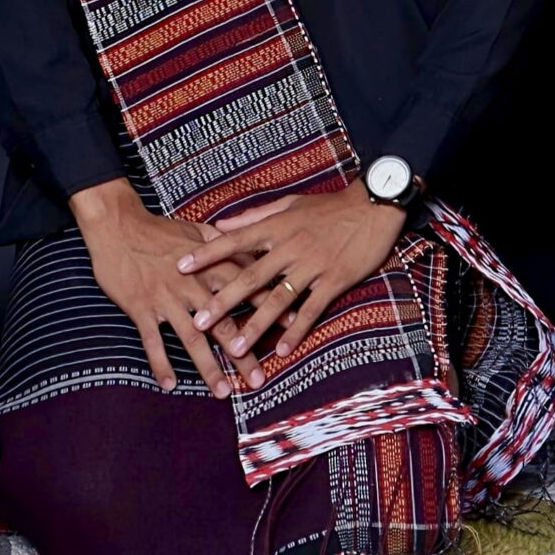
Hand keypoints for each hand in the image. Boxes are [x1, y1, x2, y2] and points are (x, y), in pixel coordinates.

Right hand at [71, 179, 262, 398]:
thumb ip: (222, 243)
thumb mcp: (195, 229)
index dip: (270, 309)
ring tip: (223, 391)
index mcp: (210, 267)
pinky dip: (161, 364)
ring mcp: (167, 300)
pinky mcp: (142, 309)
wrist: (118, 225)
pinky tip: (170, 385)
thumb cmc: (158, 229)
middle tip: (258, 380)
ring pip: (192, 339)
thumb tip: (247, 248)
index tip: (290, 328)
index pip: (247, 291)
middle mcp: (193, 286)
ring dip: (208, 367)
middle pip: (224, 324)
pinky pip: (153, 341)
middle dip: (243, 354)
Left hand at [177, 186, 407, 363]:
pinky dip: (297, 330)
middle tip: (199, 322)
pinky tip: (282, 349)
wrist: (375, 205)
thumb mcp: (290, 204)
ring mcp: (313, 265)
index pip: (234, 241)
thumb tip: (220, 224)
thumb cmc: (330, 206)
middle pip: (251, 277)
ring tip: (236, 347)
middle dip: (223, 301)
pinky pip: (312, 309)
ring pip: (279, 299)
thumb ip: (254, 216)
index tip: (179, 266)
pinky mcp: (335, 280)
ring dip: (256, 325)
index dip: (206, 254)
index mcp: (277, 227)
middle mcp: (290, 247)